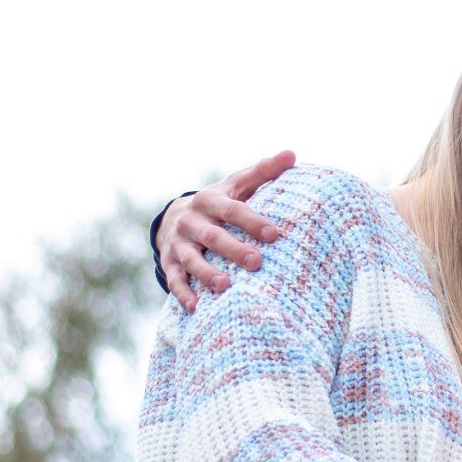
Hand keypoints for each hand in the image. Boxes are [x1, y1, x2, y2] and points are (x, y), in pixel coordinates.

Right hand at [158, 151, 297, 310]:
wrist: (174, 216)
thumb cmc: (218, 202)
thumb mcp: (236, 184)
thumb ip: (263, 171)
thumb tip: (292, 154)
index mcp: (210, 200)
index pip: (233, 210)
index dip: (253, 221)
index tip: (274, 234)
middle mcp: (192, 221)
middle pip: (214, 237)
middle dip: (234, 250)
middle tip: (257, 263)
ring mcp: (178, 243)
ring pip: (191, 259)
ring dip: (206, 273)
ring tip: (225, 286)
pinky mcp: (169, 262)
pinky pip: (175, 279)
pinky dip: (183, 294)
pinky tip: (196, 307)